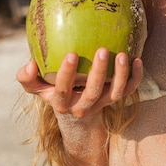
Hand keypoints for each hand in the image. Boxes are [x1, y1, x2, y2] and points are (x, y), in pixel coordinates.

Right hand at [17, 49, 143, 117]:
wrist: (76, 115)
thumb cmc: (53, 91)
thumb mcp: (38, 88)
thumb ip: (27, 78)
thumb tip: (29, 64)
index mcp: (61, 102)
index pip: (63, 89)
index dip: (67, 74)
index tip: (71, 54)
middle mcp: (83, 106)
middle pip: (93, 93)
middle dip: (98, 73)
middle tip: (102, 50)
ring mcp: (101, 104)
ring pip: (114, 94)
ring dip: (120, 75)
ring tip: (122, 55)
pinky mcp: (115, 99)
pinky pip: (129, 90)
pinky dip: (136, 77)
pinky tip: (137, 60)